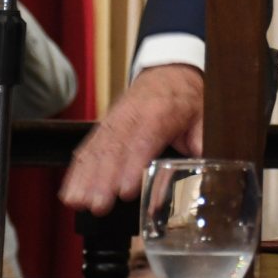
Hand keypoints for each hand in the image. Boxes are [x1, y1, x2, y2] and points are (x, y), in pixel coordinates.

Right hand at [59, 64, 204, 214]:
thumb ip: (202, 143)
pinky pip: (88, 147)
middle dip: (103, 179)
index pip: (144, 141)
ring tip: (78, 203)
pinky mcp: (104, 126)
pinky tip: (70, 191)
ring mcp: (115, 120)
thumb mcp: (202, 117)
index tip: (125, 191)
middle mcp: (132, 115)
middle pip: (115, 148)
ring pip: (97, 149)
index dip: (133, 166)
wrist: (170, 72)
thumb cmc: (187, 98)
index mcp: (161, 112)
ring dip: (86, 178)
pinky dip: (77, 170)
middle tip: (97, 206)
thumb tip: (207, 169)